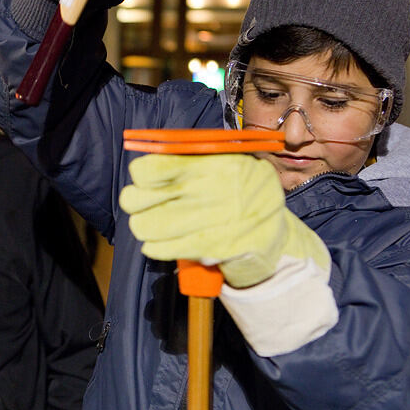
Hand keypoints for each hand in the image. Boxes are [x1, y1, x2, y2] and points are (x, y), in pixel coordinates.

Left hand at [119, 153, 329, 287]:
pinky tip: (159, 244)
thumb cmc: (243, 194)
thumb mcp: (228, 164)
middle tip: (142, 206)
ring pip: (146, 226)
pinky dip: (155, 247)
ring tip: (152, 225)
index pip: (152, 168)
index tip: (146, 182)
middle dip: (134, 203)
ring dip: (144, 227)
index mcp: (214, 162)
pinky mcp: (211, 249)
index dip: (141, 176)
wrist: (275, 236)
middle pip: (139, 198)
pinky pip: (163, 248)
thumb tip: (145, 167)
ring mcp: (211, 221)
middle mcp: (211, 189)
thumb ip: (192, 160)